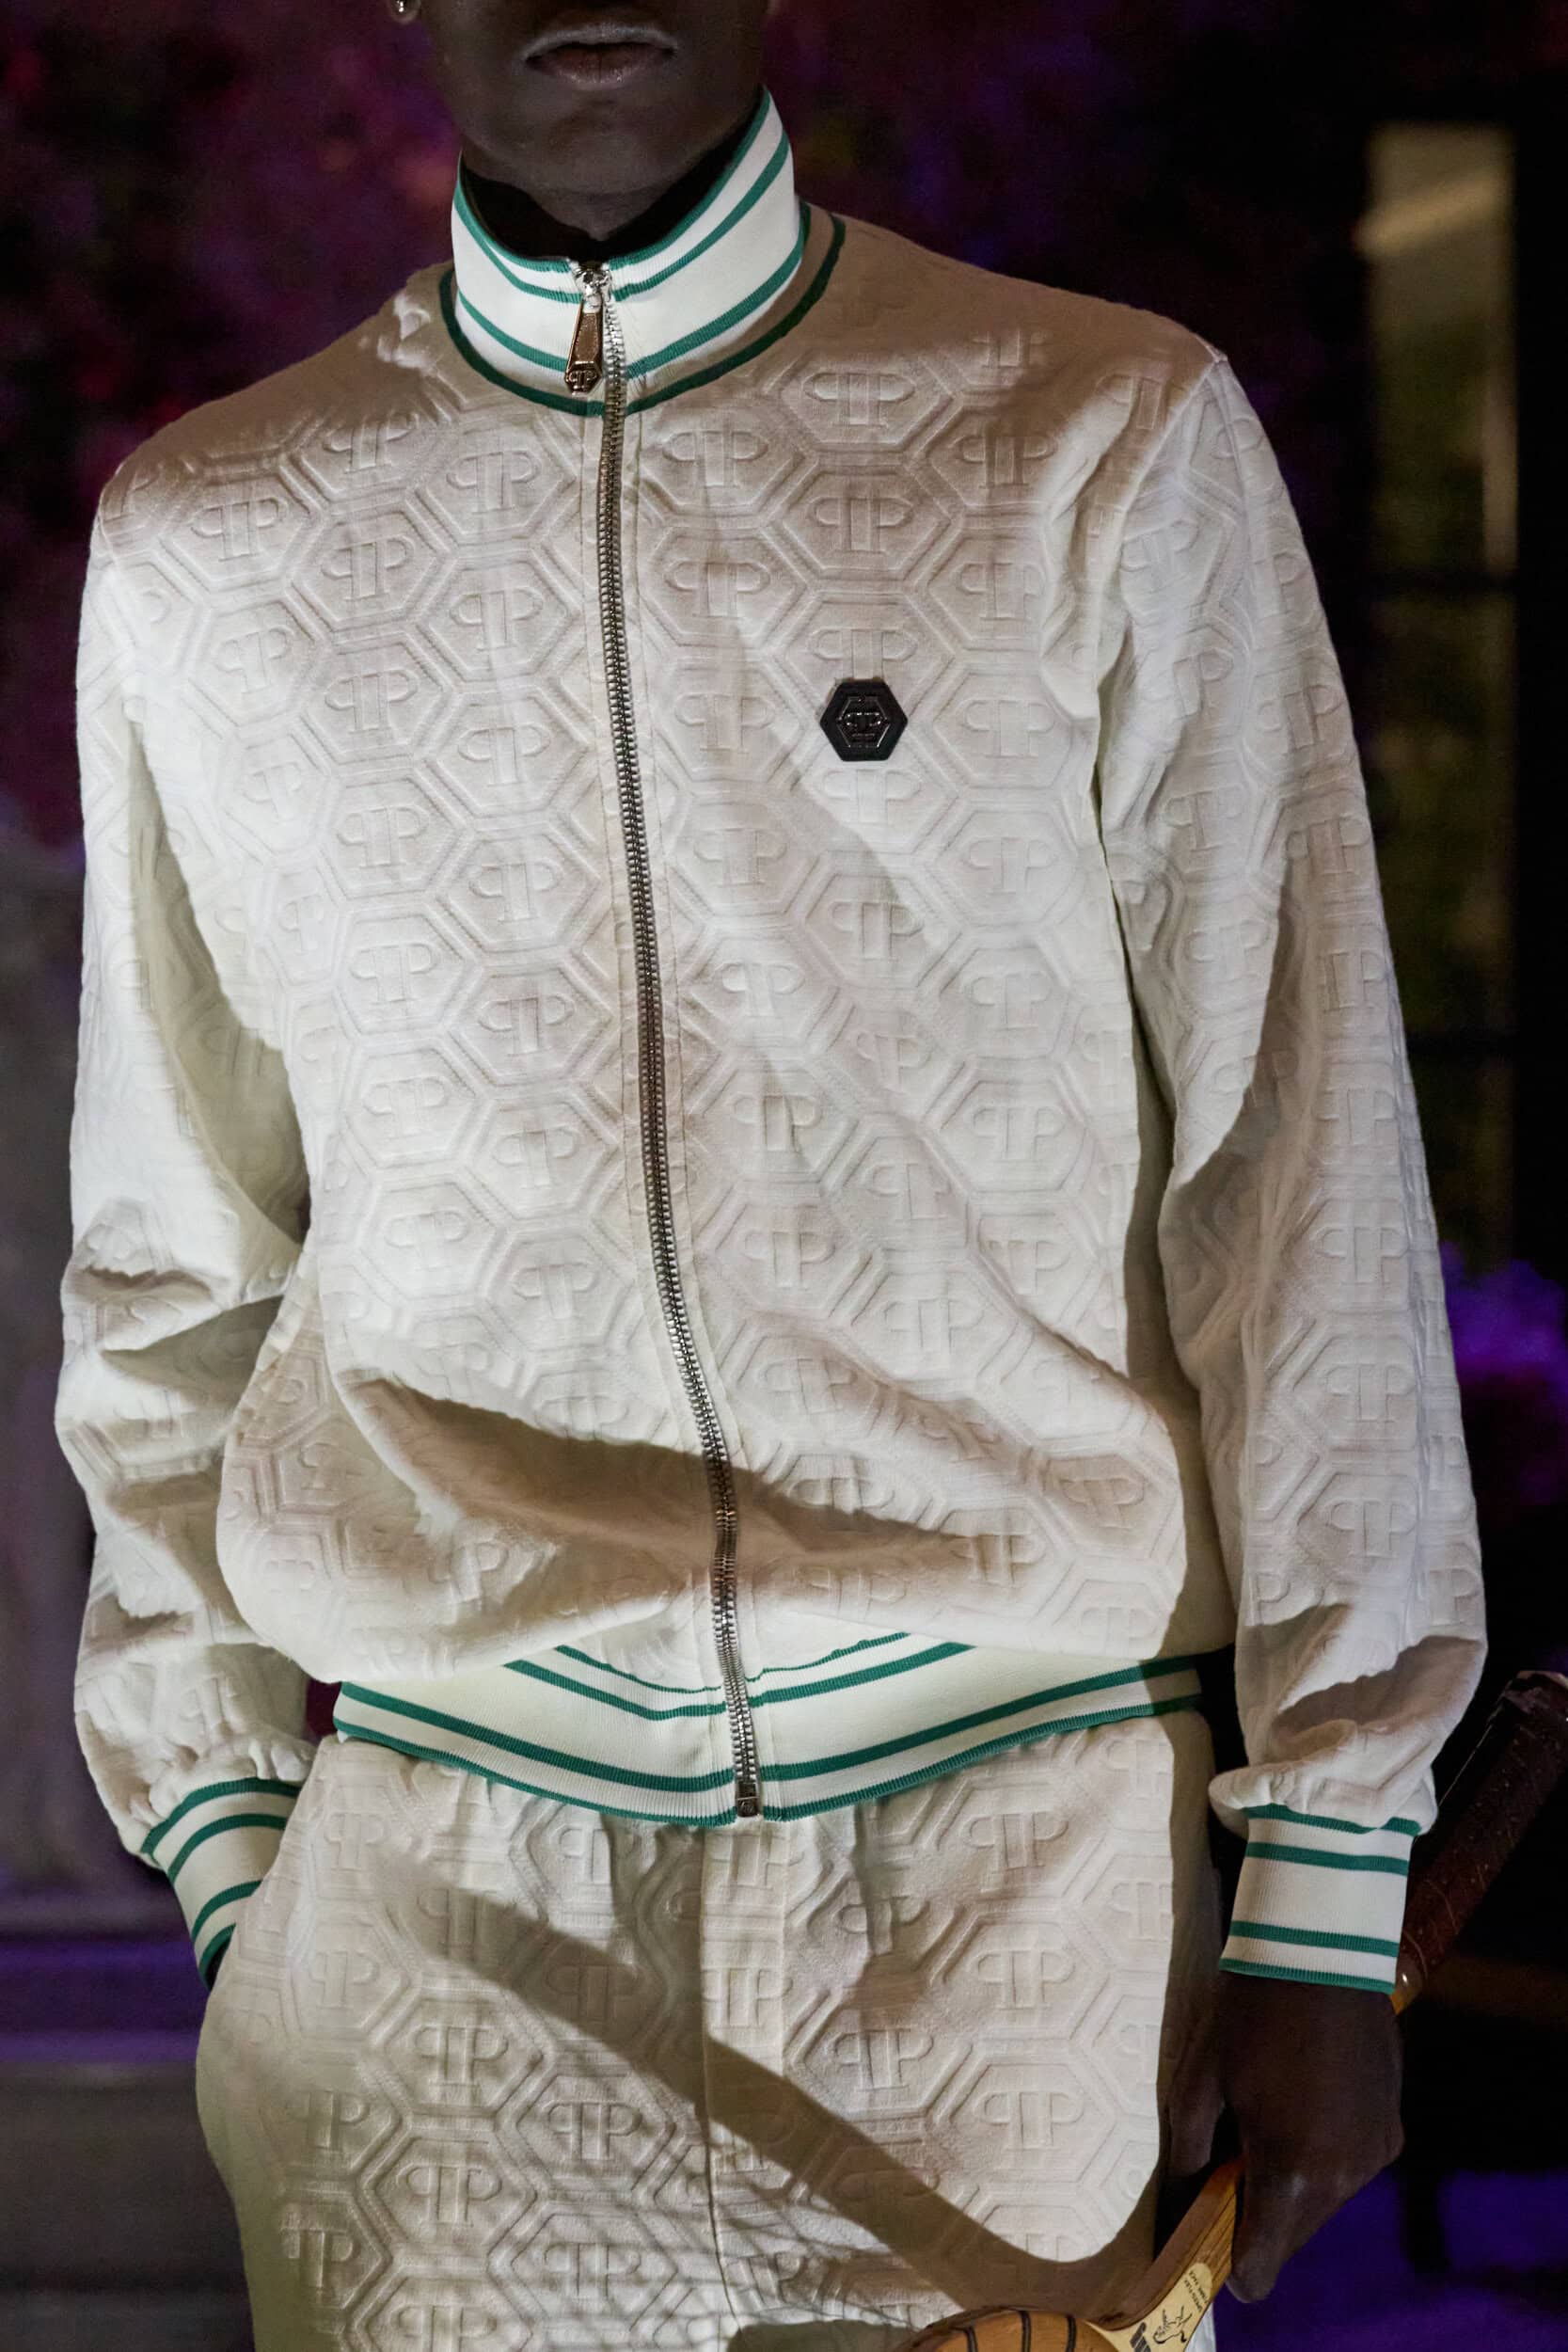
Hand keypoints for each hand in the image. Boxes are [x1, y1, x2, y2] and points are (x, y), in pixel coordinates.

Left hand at [1213, 1973, 1403, 2300]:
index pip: (1262, 2267)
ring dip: (1297, 2185)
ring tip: (1272, 2124)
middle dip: (1262, 2215)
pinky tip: (1307, 2106)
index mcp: (1292, 2174)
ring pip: (1325, 2203)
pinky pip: (1352, 2167)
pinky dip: (1327, 2156)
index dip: (1234, 2265)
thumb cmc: (1247, 2015)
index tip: (1214, 2238)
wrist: (1321, 1953)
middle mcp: (1343, 2179)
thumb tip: (1183, 2199)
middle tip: (1234, 2162)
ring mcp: (1375, 2155)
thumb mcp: (1198, 2081)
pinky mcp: (1394, 2131)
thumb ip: (1188, 2153)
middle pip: (1294, 2235)